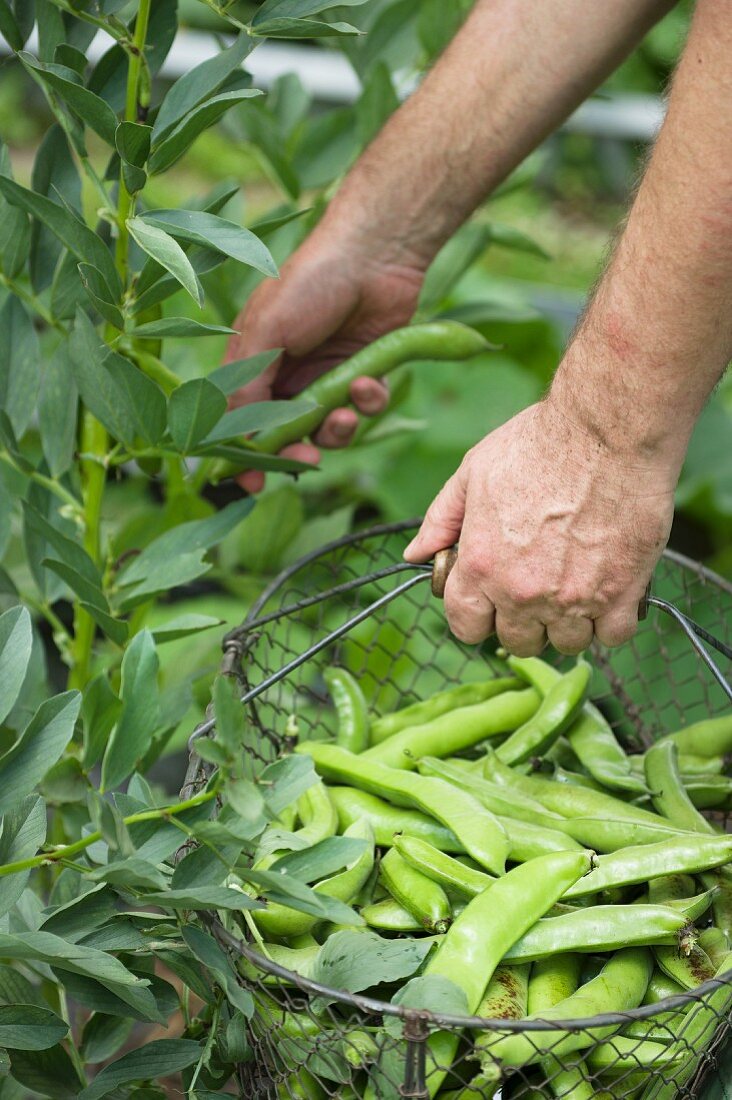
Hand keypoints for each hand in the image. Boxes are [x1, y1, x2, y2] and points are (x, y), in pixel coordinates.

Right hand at [226, 226, 423, 490]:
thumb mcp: (267, 333)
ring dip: (338, 429)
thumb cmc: (309, 284)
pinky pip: (363, 409)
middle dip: (296, 451)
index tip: (250, 484)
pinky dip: (367, 402)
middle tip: (307, 458)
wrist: (374, 254)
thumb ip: (249, 387)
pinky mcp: (362, 374)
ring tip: (346, 410)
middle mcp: (286, 377)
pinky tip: (370, 380)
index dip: (243, 456)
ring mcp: (325, 378)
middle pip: (285, 436)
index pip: (239, 422)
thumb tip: (235, 438)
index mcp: (252, 365)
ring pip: (328, 430)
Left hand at [404, 396, 675, 654]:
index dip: (475, 617)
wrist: (607, 430)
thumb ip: (442, 518)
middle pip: (517, 641)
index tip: (488, 604)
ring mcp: (574, 598)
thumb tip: (416, 553)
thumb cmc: (538, 442)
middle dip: (522, 621)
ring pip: (567, 643)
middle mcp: (524, 592)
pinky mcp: (622, 592)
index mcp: (482, 566)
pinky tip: (607, 593)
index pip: (465, 626)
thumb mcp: (474, 472)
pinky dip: (610, 621)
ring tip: (573, 588)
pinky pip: (612, 636)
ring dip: (568, 623)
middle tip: (536, 589)